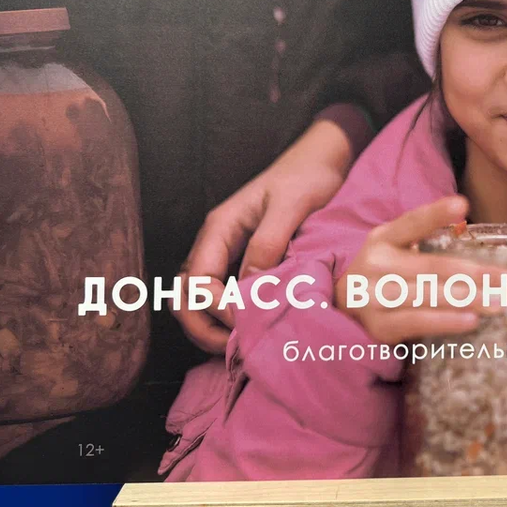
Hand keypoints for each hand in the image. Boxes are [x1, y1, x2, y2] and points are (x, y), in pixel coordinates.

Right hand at [173, 118, 353, 353]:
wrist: (320, 159)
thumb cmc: (307, 176)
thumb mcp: (292, 205)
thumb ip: (269, 243)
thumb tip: (250, 287)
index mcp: (220, 227)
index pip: (197, 280)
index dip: (214, 308)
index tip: (245, 321)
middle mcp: (215, 243)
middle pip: (185, 296)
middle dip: (202, 327)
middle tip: (236, 347)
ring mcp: (226, 253)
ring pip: (199, 300)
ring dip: (212, 327)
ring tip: (244, 344)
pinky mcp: (243, 261)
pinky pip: (222, 295)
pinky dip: (229, 318)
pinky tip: (253, 329)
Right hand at [336, 196, 506, 345]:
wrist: (340, 309)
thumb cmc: (383, 275)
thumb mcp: (394, 249)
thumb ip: (425, 242)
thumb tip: (481, 246)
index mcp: (383, 238)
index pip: (412, 222)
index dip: (436, 213)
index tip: (463, 205)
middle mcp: (376, 264)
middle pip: (432, 267)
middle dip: (477, 274)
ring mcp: (374, 296)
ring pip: (428, 295)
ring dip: (469, 299)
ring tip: (500, 302)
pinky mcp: (378, 326)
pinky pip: (417, 323)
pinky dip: (446, 322)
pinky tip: (471, 320)